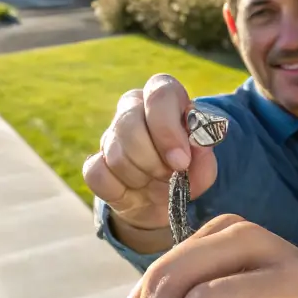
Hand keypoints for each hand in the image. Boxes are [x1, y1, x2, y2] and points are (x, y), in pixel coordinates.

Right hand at [83, 74, 219, 236]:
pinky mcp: (94, 161)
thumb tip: (195, 144)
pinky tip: (133, 189)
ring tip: (154, 181)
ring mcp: (110, 134)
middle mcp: (133, 107)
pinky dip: (118, 189)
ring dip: (140, 177)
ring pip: (114, 153)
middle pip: (129, 123)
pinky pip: (97, 173)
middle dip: (153, 160)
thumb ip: (203, 154)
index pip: (159, 94)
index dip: (167, 129)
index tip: (181, 161)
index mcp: (164, 98)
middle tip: (169, 175)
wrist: (163, 203)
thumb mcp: (203, 167)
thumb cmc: (185, 174)